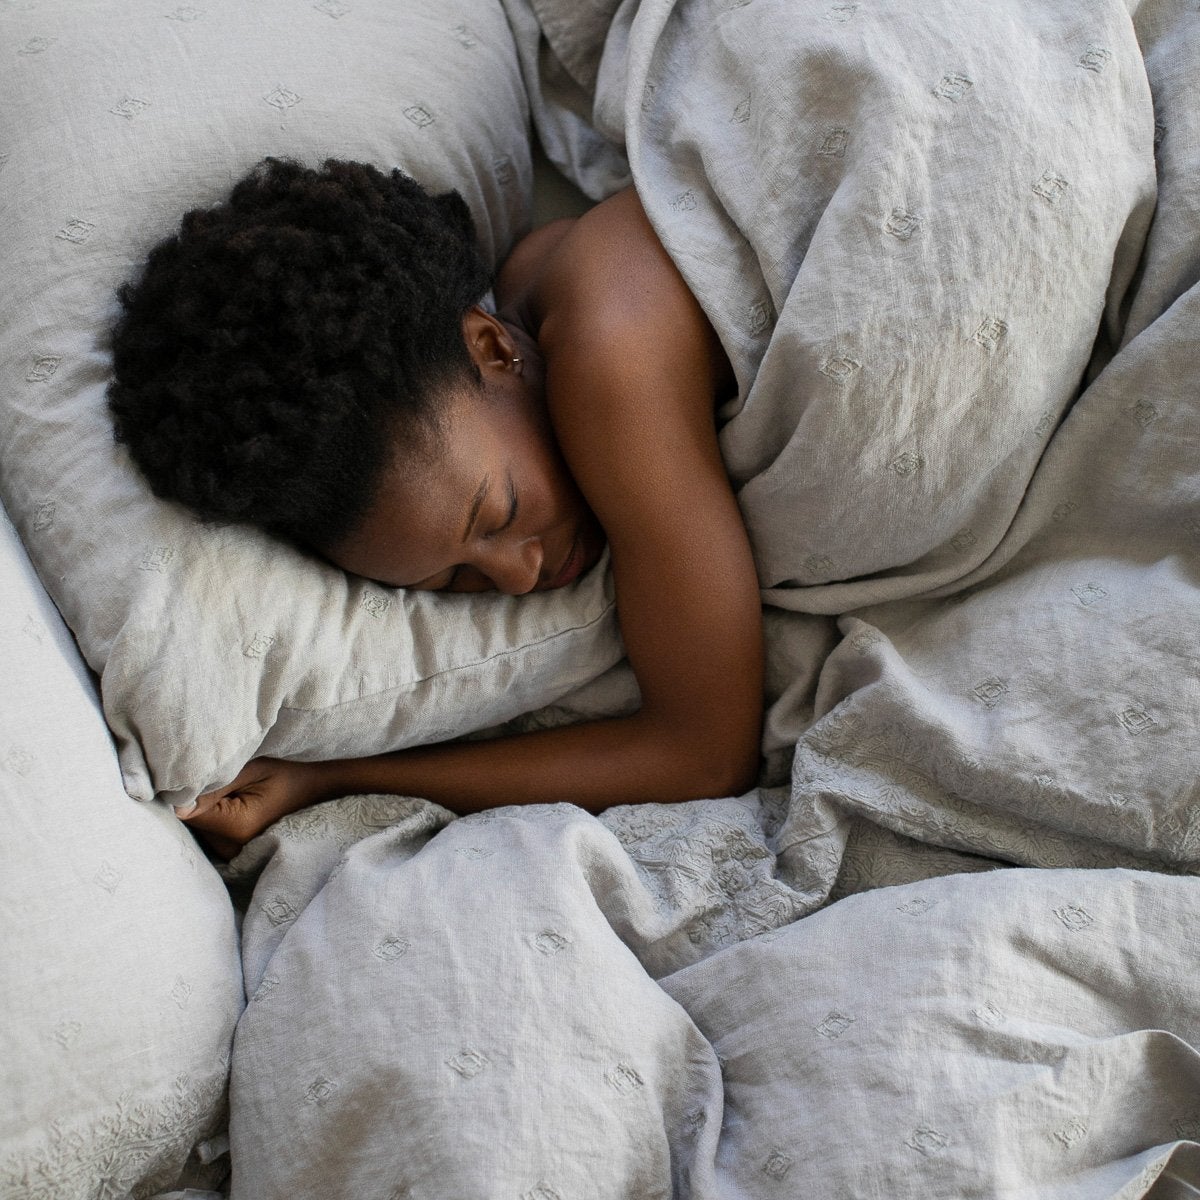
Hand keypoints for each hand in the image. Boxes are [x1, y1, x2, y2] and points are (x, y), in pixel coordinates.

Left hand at [175, 757, 329, 859]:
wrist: (313, 791)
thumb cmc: (285, 775)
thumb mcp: (252, 769)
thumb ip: (215, 785)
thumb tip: (177, 804)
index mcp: (237, 826)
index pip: (188, 812)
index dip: (186, 792)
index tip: (199, 774)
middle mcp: (232, 847)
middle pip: (191, 822)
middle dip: (195, 800)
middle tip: (218, 779)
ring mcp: (232, 853)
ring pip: (198, 828)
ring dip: (203, 809)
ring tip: (228, 791)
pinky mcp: (231, 851)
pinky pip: (208, 832)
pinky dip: (211, 817)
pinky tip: (228, 804)